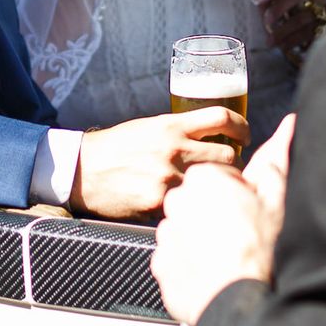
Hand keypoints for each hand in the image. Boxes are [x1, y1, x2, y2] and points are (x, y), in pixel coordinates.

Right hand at [69, 106, 247, 220]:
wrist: (81, 170)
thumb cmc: (115, 149)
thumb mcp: (148, 129)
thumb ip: (178, 133)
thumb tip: (209, 140)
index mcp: (171, 126)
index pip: (221, 117)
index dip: (242, 126)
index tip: (245, 136)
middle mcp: (173, 148)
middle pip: (227, 154)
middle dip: (232, 164)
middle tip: (227, 171)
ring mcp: (167, 176)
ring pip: (213, 183)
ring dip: (215, 188)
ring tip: (207, 192)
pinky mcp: (158, 201)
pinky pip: (189, 204)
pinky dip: (189, 206)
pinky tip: (183, 207)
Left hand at [152, 115, 295, 324]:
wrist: (239, 301)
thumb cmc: (261, 251)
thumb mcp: (277, 198)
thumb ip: (277, 158)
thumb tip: (289, 125)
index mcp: (203, 177)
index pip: (216, 174)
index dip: (235, 191)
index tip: (245, 208)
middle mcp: (176, 199)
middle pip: (196, 198)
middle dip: (214, 210)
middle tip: (237, 232)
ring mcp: (165, 232)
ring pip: (184, 228)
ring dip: (201, 236)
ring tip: (225, 255)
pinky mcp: (159, 263)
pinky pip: (174, 256)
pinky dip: (189, 261)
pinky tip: (209, 269)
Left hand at [254, 0, 325, 53]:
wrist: (322, 34)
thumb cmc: (293, 18)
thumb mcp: (280, 8)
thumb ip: (268, 3)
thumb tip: (258, 1)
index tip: (256, 0)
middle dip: (278, 7)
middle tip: (266, 22)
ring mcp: (323, 9)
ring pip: (301, 17)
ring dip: (281, 31)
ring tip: (270, 42)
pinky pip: (307, 34)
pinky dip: (292, 41)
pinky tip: (283, 47)